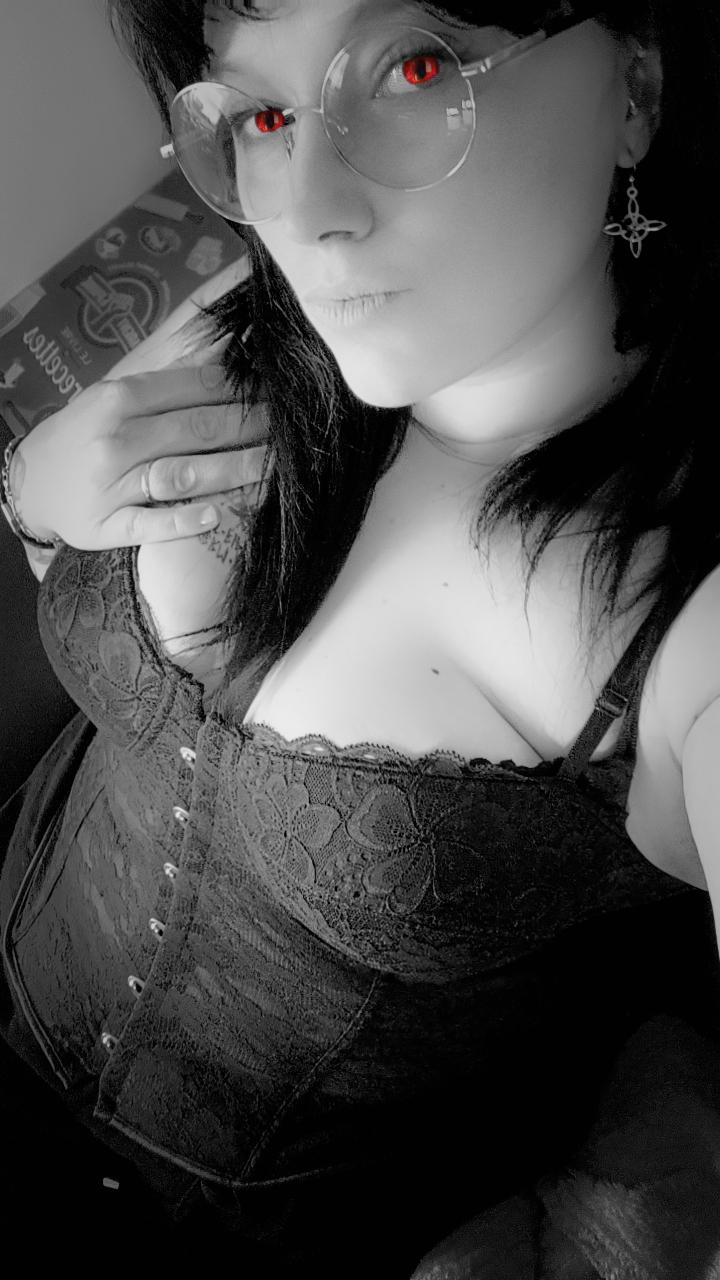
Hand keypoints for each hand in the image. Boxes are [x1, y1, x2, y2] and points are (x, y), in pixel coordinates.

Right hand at [12, 353, 266, 548]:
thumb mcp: (116, 397)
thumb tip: (228, 348)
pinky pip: (149, 524)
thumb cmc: (86, 435)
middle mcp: (116, 438)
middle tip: (292, 429)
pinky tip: (215, 516)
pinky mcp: (106, 526)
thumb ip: (170, 379)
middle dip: (249, 427)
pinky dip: (182, 520)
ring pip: (181, 473)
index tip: (278, 392)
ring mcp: (111, 484)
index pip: (191, 389)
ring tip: (274, 468)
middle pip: (195, 429)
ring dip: (232, 470)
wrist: (30, 483)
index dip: (240, 390)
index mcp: (120, 399)